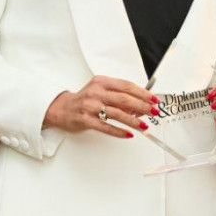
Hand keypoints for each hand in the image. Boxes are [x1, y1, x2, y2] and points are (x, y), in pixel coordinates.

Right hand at [43, 76, 158, 138]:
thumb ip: (118, 95)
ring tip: (144, 125)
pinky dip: (119, 131)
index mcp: (102, 82)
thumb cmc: (85, 99)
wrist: (62, 108)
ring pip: (117, 113)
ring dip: (133, 120)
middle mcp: (96, 92)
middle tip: (153, 112)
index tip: (153, 99)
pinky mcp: (86, 120)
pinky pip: (105, 126)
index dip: (142, 93)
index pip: (127, 86)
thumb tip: (140, 104)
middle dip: (142, 106)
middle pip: (124, 99)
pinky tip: (129, 134)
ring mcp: (90, 106)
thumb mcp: (101, 90)